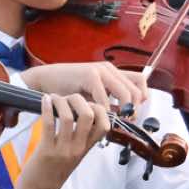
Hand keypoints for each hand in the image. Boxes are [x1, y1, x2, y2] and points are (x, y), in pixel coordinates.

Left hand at [7, 94, 108, 188]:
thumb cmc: (52, 173)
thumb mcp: (73, 157)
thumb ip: (78, 140)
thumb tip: (77, 118)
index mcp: (86, 149)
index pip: (105, 125)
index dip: (99, 109)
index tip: (86, 104)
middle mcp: (78, 148)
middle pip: (89, 116)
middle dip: (79, 100)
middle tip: (69, 97)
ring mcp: (63, 150)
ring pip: (69, 117)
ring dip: (62, 101)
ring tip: (55, 97)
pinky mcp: (46, 150)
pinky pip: (49, 124)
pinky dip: (47, 108)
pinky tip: (44, 100)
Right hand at [21, 62, 151, 111]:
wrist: (45, 79)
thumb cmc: (68, 88)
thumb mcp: (94, 93)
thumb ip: (110, 99)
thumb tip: (127, 113)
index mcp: (112, 72)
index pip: (140, 81)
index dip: (142, 97)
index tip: (135, 111)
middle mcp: (109, 69)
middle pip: (136, 89)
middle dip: (134, 108)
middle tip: (127, 119)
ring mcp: (100, 70)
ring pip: (125, 93)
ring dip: (123, 109)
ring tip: (116, 119)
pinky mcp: (89, 75)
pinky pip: (104, 96)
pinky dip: (104, 109)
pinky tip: (99, 115)